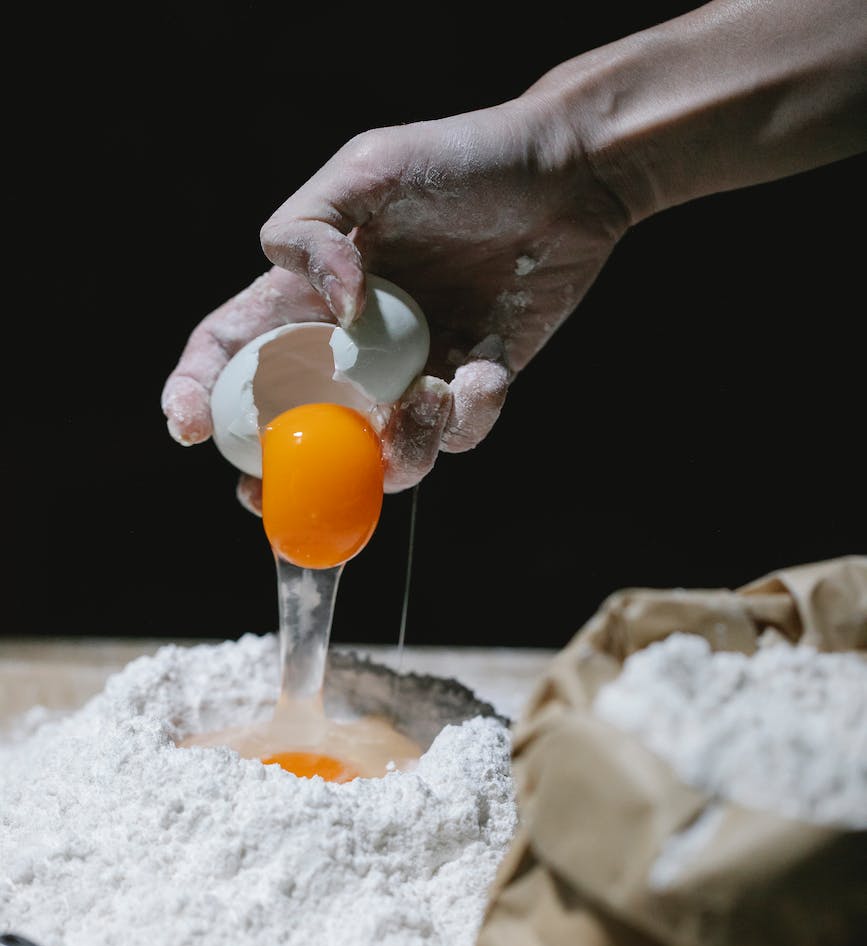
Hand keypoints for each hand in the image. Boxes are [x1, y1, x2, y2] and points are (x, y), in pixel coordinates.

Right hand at [162, 92, 628, 502]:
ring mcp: (406, 378)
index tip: (191, 428)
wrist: (564, 178)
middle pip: (293, 433)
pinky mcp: (467, 391)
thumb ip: (311, 230)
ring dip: (397, 453)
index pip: (230, 353)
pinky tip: (485, 369)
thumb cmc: (456, 160)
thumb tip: (330, 313)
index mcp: (302, 296)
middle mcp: (347, 349)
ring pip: (380, 456)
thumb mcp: (365, 169)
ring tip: (429, 398)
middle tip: (271, 500)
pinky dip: (469, 414)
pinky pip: (456, 434)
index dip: (197, 392)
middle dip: (278, 477)